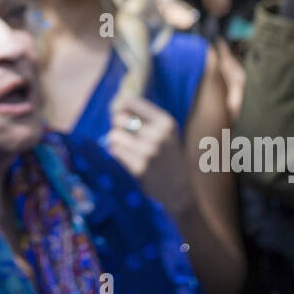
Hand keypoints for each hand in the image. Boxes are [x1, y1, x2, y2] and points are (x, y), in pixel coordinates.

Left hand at [105, 96, 193, 215]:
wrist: (180, 191)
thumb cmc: (169, 159)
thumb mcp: (166, 134)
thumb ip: (145, 119)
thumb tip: (116, 107)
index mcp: (166, 122)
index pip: (131, 102)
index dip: (121, 108)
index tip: (122, 115)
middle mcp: (158, 134)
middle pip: (119, 118)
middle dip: (117, 125)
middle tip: (123, 134)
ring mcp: (148, 152)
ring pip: (113, 135)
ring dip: (116, 141)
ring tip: (126, 149)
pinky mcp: (139, 168)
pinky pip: (115, 152)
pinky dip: (116, 154)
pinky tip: (127, 159)